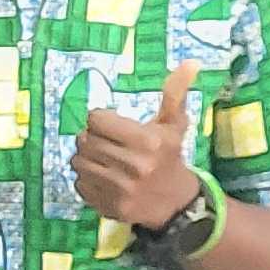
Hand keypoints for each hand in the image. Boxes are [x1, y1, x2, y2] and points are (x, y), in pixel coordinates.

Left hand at [72, 62, 202, 230]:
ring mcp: (120, 189)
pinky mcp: (109, 206)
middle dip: (90, 138)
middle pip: (85, 140)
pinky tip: (101, 177)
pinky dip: (86, 179)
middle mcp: (134, 165)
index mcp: (147, 141)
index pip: (96, 120)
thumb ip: (175, 93)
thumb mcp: (174, 124)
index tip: (110, 125)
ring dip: (85, 158)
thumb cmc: (169, 156)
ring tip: (101, 158)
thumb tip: (191, 62)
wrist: (175, 202)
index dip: (100, 120)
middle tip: (103, 142)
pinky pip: (79, 184)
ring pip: (78, 162)